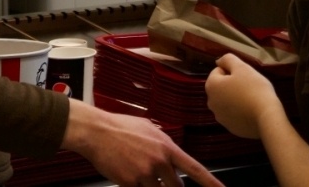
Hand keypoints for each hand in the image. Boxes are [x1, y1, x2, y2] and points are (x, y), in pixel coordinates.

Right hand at [62, 100, 223, 186]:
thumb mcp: (148, 128)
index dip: (211, 183)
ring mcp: (146, 174)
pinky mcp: (131, 184)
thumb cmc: (120, 127)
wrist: (96, 131)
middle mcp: (160, 162)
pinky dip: (137, 186)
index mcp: (167, 147)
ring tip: (138, 171)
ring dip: (152, 186)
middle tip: (158, 177)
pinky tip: (127, 174)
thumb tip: (171, 155)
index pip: (195, 169)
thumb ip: (163, 144)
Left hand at [205, 53, 279, 138]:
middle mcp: (211, 103)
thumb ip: (228, 59)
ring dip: (234, 99)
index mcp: (211, 86)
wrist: (267, 117)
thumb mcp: (242, 67)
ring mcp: (220, 117)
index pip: (218, 71)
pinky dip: (239, 112)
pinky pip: (233, 115)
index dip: (232, 71)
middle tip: (248, 87)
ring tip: (250, 99)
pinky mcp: (230, 128)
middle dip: (232, 86)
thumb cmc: (254, 88)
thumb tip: (218, 61)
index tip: (245, 76)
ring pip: (226, 102)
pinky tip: (251, 112)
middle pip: (221, 88)